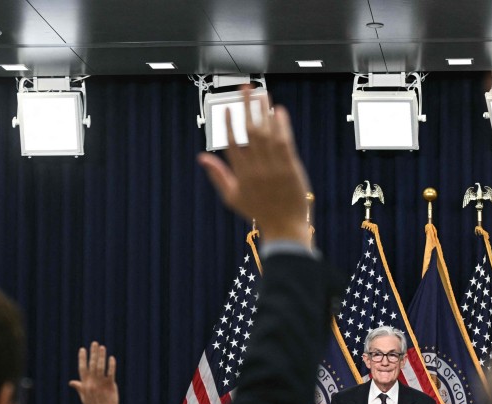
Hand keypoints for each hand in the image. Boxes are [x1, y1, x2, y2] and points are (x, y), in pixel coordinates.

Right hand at [68, 341, 119, 403]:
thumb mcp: (84, 397)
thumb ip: (79, 387)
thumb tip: (71, 382)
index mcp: (85, 385)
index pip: (82, 368)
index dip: (82, 358)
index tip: (82, 349)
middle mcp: (92, 383)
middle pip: (92, 365)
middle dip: (92, 353)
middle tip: (94, 343)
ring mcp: (101, 384)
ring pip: (100, 367)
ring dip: (101, 356)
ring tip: (102, 347)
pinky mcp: (110, 386)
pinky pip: (110, 373)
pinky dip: (111, 365)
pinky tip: (111, 358)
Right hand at [197, 88, 311, 246]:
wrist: (285, 227)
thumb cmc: (259, 212)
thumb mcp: (232, 197)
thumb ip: (217, 175)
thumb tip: (201, 158)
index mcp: (240, 174)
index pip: (232, 143)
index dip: (229, 123)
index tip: (227, 107)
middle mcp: (256, 168)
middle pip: (249, 131)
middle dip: (246, 107)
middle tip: (245, 89)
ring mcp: (273, 168)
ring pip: (267, 133)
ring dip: (263, 111)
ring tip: (262, 93)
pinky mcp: (290, 168)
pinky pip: (284, 142)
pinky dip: (281, 125)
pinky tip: (278, 111)